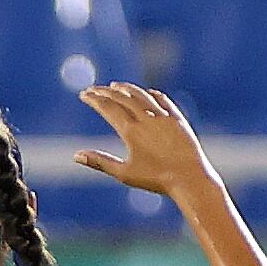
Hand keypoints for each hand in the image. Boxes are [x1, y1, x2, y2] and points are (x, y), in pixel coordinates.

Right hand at [72, 83, 218, 201]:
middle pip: (122, 97)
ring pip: (141, 95)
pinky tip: (146, 92)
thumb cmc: (156, 180)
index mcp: (132, 131)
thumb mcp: (124, 174)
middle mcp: (147, 119)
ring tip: (115, 85)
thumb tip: (76, 155)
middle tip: (93, 89)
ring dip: (126, 88)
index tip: (84, 94)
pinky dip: (150, 94)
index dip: (94, 99)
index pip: (108, 108)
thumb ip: (100, 162)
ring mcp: (163, 116)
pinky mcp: (178, 118)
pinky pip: (162, 99)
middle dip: (105, 91)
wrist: (190, 178)